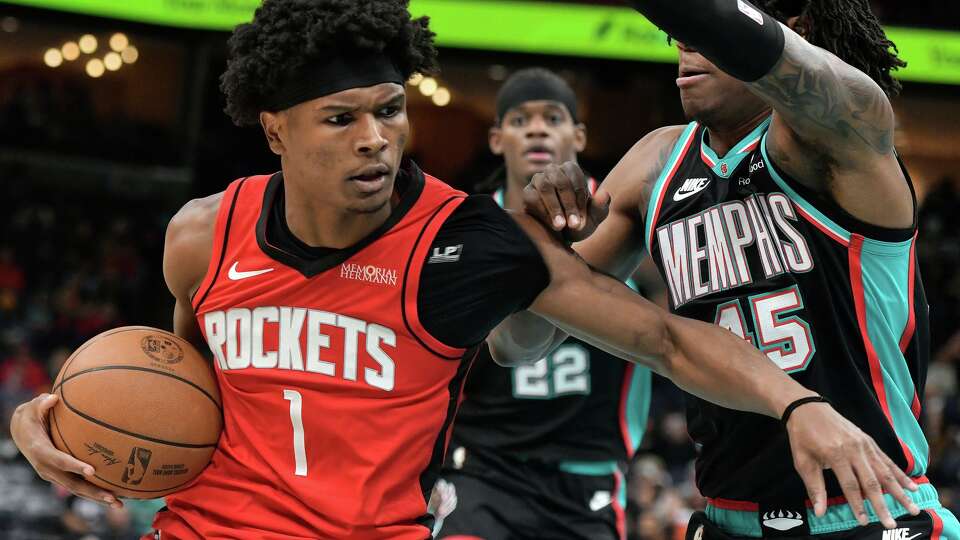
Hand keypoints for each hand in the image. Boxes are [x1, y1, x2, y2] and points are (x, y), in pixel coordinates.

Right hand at [10, 393, 121, 507]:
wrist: (20, 433)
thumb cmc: (32, 416)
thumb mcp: (33, 408)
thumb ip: (42, 403)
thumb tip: (52, 398)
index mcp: (41, 452)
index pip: (59, 461)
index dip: (75, 466)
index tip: (92, 470)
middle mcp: (47, 468)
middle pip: (72, 484)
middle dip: (93, 492)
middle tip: (113, 498)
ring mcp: (54, 475)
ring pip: (77, 489)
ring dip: (97, 497)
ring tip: (119, 504)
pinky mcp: (60, 477)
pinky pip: (78, 486)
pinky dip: (94, 492)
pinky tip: (114, 495)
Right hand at [522, 162, 609, 241]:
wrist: (560, 236)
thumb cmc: (578, 222)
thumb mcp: (594, 218)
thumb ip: (601, 207)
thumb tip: (604, 194)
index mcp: (571, 170)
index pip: (576, 178)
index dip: (580, 200)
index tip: (582, 220)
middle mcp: (553, 170)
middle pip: (561, 182)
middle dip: (569, 205)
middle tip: (574, 225)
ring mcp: (538, 180)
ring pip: (545, 187)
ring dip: (554, 208)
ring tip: (560, 226)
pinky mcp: (527, 193)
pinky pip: (532, 198)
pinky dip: (543, 212)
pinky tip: (551, 225)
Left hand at [786, 402, 918, 528]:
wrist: (807, 407)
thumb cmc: (803, 436)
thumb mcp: (803, 461)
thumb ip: (815, 487)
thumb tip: (820, 512)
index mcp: (835, 454)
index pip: (850, 485)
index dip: (857, 505)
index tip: (864, 522)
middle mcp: (854, 449)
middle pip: (872, 481)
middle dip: (882, 505)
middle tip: (891, 524)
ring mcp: (864, 444)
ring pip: (885, 472)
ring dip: (900, 492)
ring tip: (912, 508)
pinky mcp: (869, 441)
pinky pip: (887, 460)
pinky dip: (900, 474)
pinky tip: (912, 486)